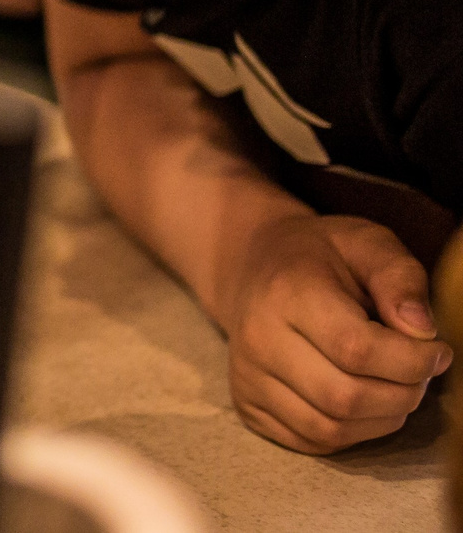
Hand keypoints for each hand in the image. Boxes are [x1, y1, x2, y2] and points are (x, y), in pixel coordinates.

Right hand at [216, 212, 449, 452]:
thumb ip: (400, 278)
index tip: (437, 351)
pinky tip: (364, 400)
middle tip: (419, 373)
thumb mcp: (365, 243)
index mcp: (286, 293)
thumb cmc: (319, 256)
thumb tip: (422, 330)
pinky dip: (354, 431)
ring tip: (394, 386)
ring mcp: (247, 377)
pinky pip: (314, 440)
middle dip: (403, 394)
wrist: (252, 266)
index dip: (412, 361)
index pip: (357, 349)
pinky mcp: (249, 406)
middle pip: (345, 397)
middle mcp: (257, 339)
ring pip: (330, 428)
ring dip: (381, 417)